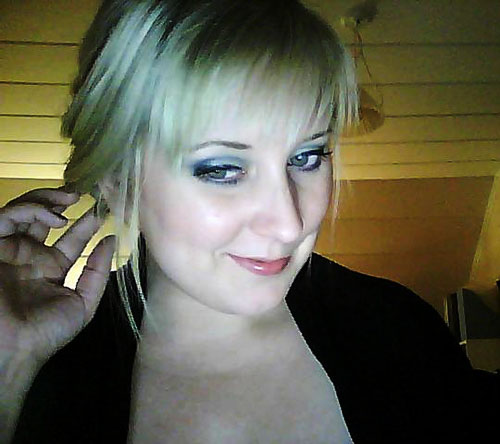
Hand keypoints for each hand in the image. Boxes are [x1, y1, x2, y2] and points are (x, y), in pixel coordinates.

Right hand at [0, 187, 114, 366]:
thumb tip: (112, 240)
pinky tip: (55, 218)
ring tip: (72, 198)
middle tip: (86, 194)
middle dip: (63, 203)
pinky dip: (31, 211)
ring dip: (48, 200)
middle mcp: (29, 255)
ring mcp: (9, 250)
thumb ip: (97, 272)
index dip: (86, 224)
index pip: (71, 239)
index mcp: (49, 268)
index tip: (104, 211)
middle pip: (46, 220)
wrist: (13, 348)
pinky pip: (7, 218)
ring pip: (25, 212)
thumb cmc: (47, 331)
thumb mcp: (83, 302)